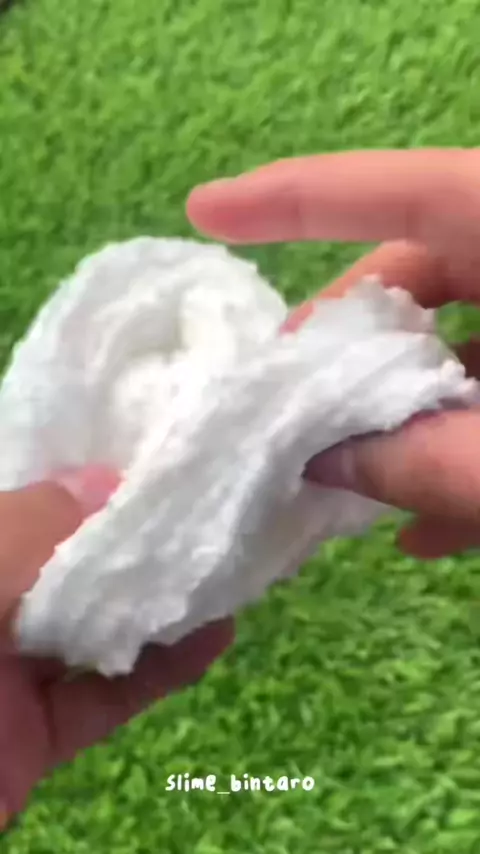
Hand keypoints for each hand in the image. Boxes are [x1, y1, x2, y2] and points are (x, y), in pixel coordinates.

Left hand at [0, 466, 232, 825]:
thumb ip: (18, 534)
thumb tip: (103, 482)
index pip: (18, 497)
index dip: (75, 469)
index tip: (144, 446)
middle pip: (62, 559)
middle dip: (129, 535)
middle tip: (201, 502)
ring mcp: (0, 675)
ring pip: (90, 626)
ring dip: (156, 602)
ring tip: (225, 561)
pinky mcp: (31, 737)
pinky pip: (104, 696)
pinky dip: (160, 670)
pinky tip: (213, 636)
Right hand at [187, 148, 479, 557]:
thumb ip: (416, 462)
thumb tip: (322, 455)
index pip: (403, 192)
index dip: (298, 199)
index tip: (204, 210)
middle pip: (423, 267)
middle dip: (345, 338)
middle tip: (285, 405)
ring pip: (460, 341)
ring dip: (398, 408)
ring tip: (339, 470)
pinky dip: (461, 446)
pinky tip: (428, 523)